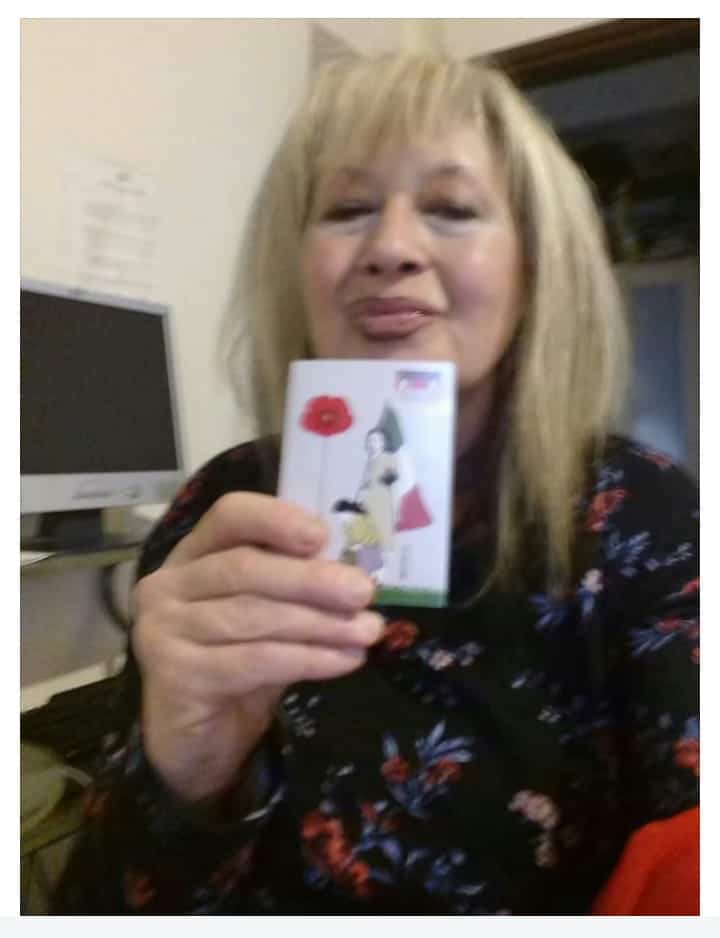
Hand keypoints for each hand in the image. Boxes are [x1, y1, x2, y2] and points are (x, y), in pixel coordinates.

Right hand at [132, 493, 380, 803]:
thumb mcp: (269, 616)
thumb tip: (356, 573)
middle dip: (312, 579)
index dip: (276, 518)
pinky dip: (308, 659)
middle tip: (364, 592)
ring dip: (320, 623)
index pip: (229, 516)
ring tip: (367, 631)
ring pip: (254, 616)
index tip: (323, 536)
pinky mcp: (175, 674)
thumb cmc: (238, 665)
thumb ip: (295, 589)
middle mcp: (167, 585)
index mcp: (192, 555)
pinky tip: (344, 661)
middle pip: (245, 567)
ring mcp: (162, 629)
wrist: (198, 741)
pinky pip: (255, 660)